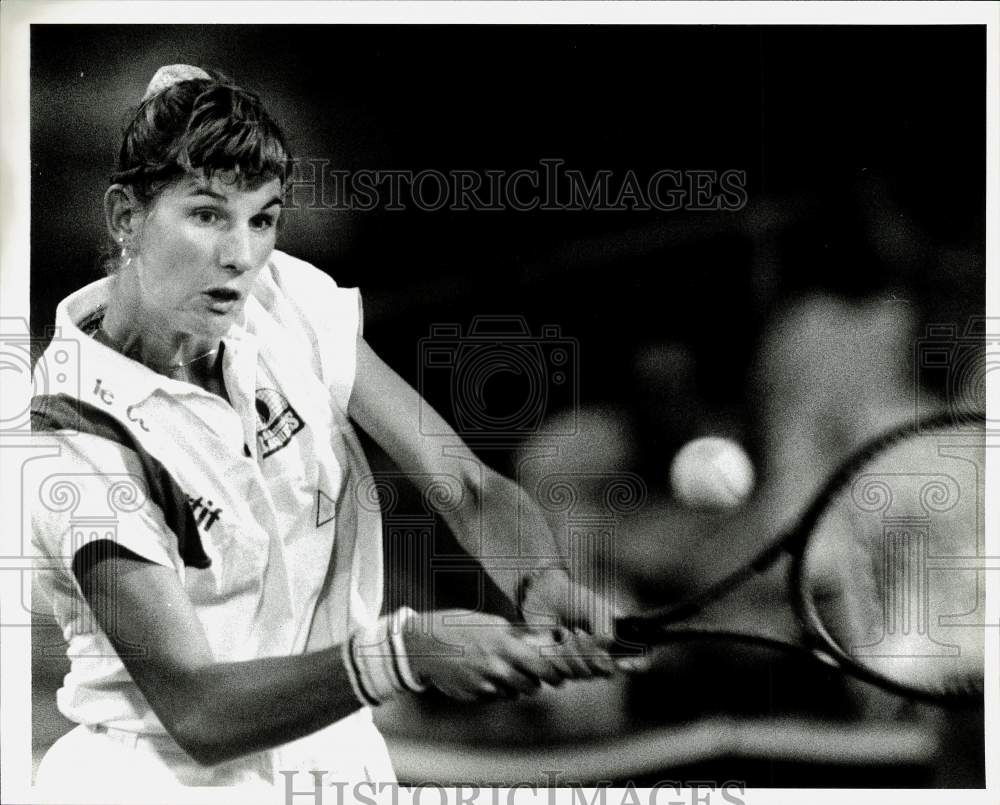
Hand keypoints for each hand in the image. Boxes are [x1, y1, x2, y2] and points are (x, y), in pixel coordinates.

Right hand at [402, 609, 612, 701]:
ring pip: (514, 694)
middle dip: (536, 681)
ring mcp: (484, 685)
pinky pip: (495, 697)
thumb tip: (540, 640)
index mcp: (502, 645)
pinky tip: (486, 676)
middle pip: (532, 686)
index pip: (541, 665)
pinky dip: (497, 690)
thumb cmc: (457, 626)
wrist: (423, 645)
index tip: (559, 674)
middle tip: (536, 675)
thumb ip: (514, 634)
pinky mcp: (474, 697)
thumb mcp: (488, 621)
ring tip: (506, 671)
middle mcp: (496, 668)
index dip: (554, 672)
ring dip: (517, 686)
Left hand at [519, 568, 651, 672]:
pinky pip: (559, 677)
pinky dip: (553, 658)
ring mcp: (581, 664)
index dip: (637, 666)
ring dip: (569, 652)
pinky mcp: (559, 669)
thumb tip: (604, 651)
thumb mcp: (595, 607)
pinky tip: (551, 641)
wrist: (543, 596)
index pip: (639, 661)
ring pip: (582, 675)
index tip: (625, 664)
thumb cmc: (572, 598)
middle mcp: (602, 655)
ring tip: (561, 631)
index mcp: (618, 638)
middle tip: (577, 632)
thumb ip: (606, 629)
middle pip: (605, 671)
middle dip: (589, 652)